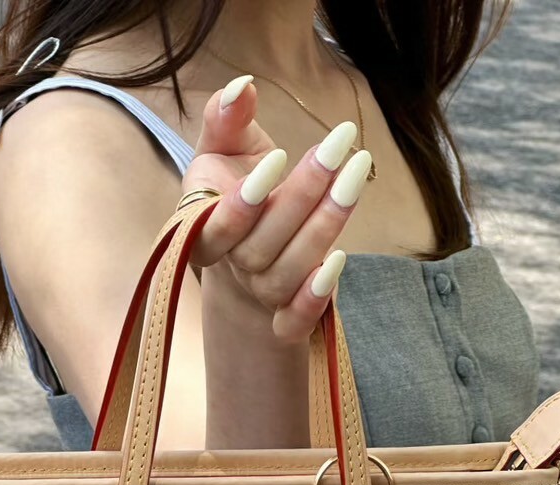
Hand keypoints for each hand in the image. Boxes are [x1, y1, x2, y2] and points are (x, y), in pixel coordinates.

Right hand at [180, 75, 372, 342]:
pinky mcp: (286, 320)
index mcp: (204, 228)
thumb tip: (243, 85)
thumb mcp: (226, 150)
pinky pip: (294, 323)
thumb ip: (226, 118)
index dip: (243, 202)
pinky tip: (339, 263)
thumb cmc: (238, 193)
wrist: (248, 259)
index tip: (279, 157)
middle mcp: (232, 267)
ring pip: (286, 274)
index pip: (216, 226)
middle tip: (341, 150)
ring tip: (354, 181)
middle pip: (261, 246)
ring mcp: (260, 296)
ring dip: (322, 230)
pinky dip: (312, 302)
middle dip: (302, 197)